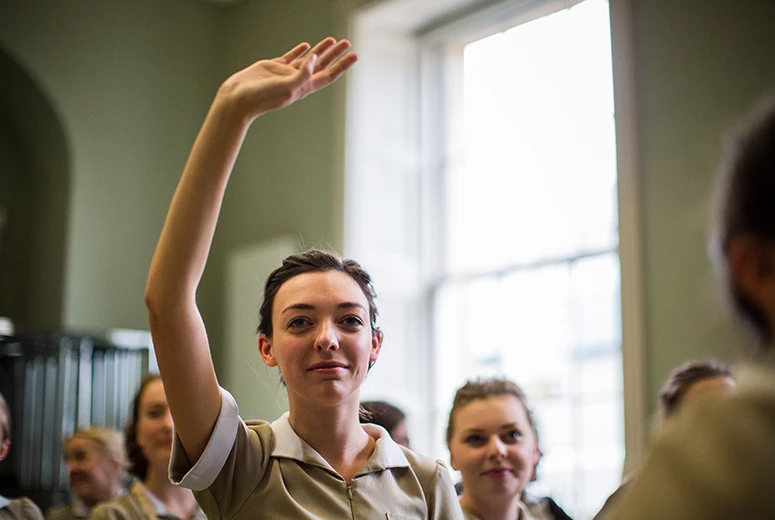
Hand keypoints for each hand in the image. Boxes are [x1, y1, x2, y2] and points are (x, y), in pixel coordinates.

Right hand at [219, 37, 356, 122]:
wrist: (238, 99)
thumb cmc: (261, 98)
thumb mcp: (287, 87)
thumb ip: (303, 73)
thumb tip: (315, 58)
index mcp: (304, 87)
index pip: (328, 75)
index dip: (342, 65)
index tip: (355, 55)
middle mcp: (297, 81)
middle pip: (322, 65)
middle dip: (336, 54)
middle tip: (347, 43)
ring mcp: (286, 74)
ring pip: (308, 59)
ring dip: (321, 50)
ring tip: (333, 40)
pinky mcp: (273, 67)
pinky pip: (291, 57)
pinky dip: (300, 51)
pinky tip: (306, 45)